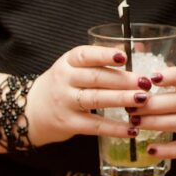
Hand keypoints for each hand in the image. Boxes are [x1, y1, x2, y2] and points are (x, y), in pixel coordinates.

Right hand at [25, 44, 152, 146]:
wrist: (31, 110)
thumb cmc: (63, 84)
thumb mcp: (73, 66)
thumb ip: (99, 58)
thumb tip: (131, 47)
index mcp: (68, 62)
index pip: (85, 55)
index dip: (104, 55)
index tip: (124, 57)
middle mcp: (65, 80)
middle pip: (96, 78)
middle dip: (123, 80)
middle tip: (145, 82)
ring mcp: (65, 102)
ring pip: (96, 99)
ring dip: (121, 99)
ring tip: (142, 99)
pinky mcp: (69, 123)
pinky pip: (95, 126)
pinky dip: (114, 128)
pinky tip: (132, 129)